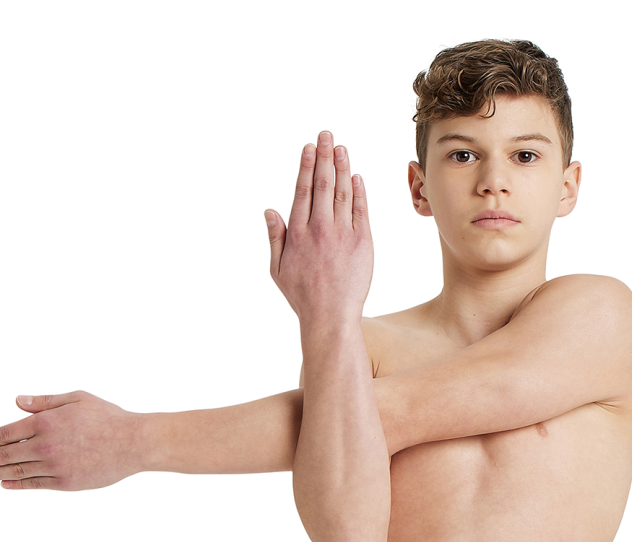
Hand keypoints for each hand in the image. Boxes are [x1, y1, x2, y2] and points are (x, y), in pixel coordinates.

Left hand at [0, 391, 145, 490]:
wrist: (134, 443)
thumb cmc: (108, 418)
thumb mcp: (76, 398)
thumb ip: (44, 401)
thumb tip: (17, 402)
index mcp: (46, 421)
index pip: (4, 433)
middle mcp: (46, 445)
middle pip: (4, 454)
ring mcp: (55, 466)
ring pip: (16, 471)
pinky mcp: (66, 482)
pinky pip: (35, 484)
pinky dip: (17, 484)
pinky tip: (4, 483)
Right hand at [265, 130, 372, 324]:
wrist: (330, 316)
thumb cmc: (302, 296)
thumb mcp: (277, 269)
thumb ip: (275, 238)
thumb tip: (269, 211)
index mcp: (298, 233)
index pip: (303, 190)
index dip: (307, 166)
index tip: (310, 148)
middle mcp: (319, 228)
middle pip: (323, 184)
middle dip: (325, 156)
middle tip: (327, 135)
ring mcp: (342, 233)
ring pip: (342, 192)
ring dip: (342, 167)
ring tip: (341, 148)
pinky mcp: (362, 242)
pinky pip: (360, 210)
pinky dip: (358, 192)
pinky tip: (356, 177)